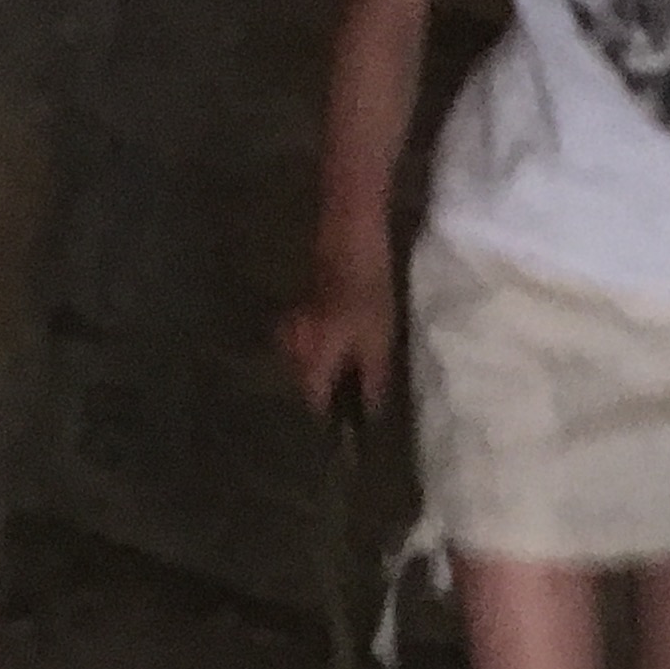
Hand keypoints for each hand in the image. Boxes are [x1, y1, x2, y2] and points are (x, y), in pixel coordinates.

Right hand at [280, 268, 395, 419]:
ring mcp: (291, 330)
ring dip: (329, 372)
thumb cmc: (367, 293)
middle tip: (360, 399)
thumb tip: (371, 416)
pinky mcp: (298, 314)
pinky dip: (327, 352)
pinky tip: (348, 346)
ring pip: (308, 365)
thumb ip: (372, 383)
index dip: (336, 420)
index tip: (354, 429)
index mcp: (309, 361)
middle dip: (332, 394)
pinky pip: (310, 346)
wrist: (350, 239)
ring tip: (359, 372)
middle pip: (308, 386)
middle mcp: (291, 350)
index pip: (316, 406)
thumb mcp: (378, 343)